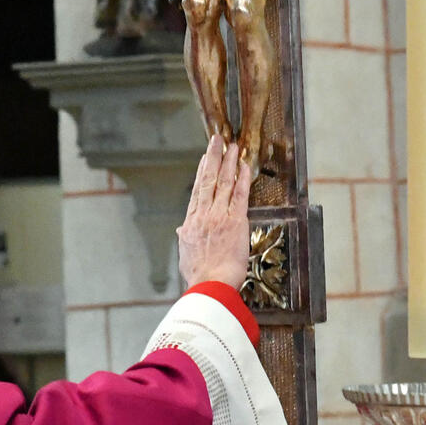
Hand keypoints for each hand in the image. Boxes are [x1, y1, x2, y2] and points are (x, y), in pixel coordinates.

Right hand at [177, 135, 251, 289]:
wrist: (210, 284)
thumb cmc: (200, 275)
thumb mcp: (185, 255)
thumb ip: (185, 239)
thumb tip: (181, 232)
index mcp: (191, 223)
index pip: (197, 192)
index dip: (201, 172)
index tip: (204, 159)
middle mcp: (204, 216)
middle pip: (208, 180)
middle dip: (213, 158)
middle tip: (217, 140)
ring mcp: (219, 216)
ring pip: (223, 183)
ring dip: (228, 162)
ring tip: (232, 146)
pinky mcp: (236, 222)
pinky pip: (239, 195)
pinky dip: (242, 179)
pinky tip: (244, 166)